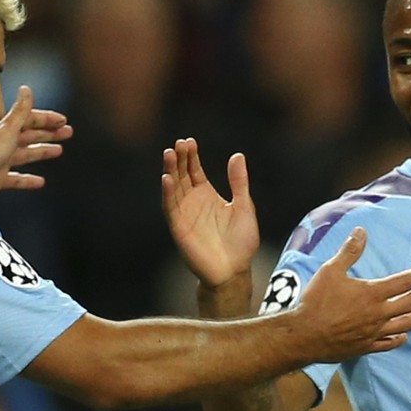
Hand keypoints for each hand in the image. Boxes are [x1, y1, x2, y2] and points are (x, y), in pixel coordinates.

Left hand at [0, 85, 73, 204]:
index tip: (63, 120)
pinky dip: (28, 180)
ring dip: (41, 152)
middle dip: (48, 133)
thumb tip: (27, 88)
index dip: (47, 119)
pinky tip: (41, 182)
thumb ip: (19, 111)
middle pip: (29, 135)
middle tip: (68, 132)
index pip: (29, 120)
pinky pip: (16, 179)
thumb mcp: (6, 129)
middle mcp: (2, 143)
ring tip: (59, 150)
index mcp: (4, 129)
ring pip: (25, 155)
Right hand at [162, 137, 258, 287]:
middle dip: (179, 159)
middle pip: (182, 175)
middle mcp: (192, 202)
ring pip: (174, 188)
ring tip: (170, 154)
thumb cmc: (241, 242)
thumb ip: (239, 182)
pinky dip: (168, 193)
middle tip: (178, 143)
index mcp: (207, 195)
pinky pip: (171, 208)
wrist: (234, 270)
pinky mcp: (179, 228)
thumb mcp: (244, 206)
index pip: (195, 170)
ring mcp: (184, 214)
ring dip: (170, 171)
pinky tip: (167, 178)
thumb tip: (237, 155)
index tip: (189, 141)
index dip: (191, 156)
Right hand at [293, 228, 410, 361]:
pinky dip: (400, 339)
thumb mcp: (331, 270)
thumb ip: (349, 251)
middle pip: (410, 304)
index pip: (403, 282)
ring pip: (405, 324)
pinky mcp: (366, 347)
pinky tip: (404, 336)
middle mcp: (378, 314)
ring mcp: (374, 332)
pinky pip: (389, 344)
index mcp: (372, 293)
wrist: (304, 335)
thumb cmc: (316, 302)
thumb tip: (361, 231)